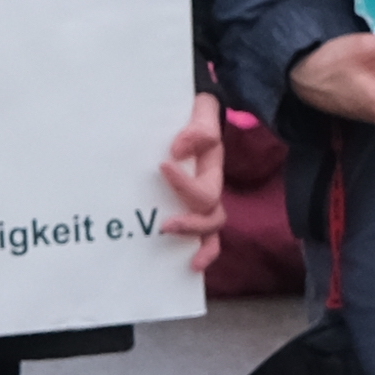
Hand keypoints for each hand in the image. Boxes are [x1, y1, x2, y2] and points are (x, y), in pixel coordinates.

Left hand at [159, 91, 226, 272]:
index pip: (204, 188)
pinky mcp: (183, 207)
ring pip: (209, 232)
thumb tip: (177, 152)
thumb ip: (198, 127)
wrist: (191, 113)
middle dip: (192, 226)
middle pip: (211, 217)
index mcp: (211, 171)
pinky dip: (192, 250)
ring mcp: (197, 203)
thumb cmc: (195, 116)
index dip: (185, 184)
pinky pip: (194, 235)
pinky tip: (179, 263)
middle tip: (166, 225)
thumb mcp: (202, 112)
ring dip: (200, 246)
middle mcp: (208, 191)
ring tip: (190, 263)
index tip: (162, 165)